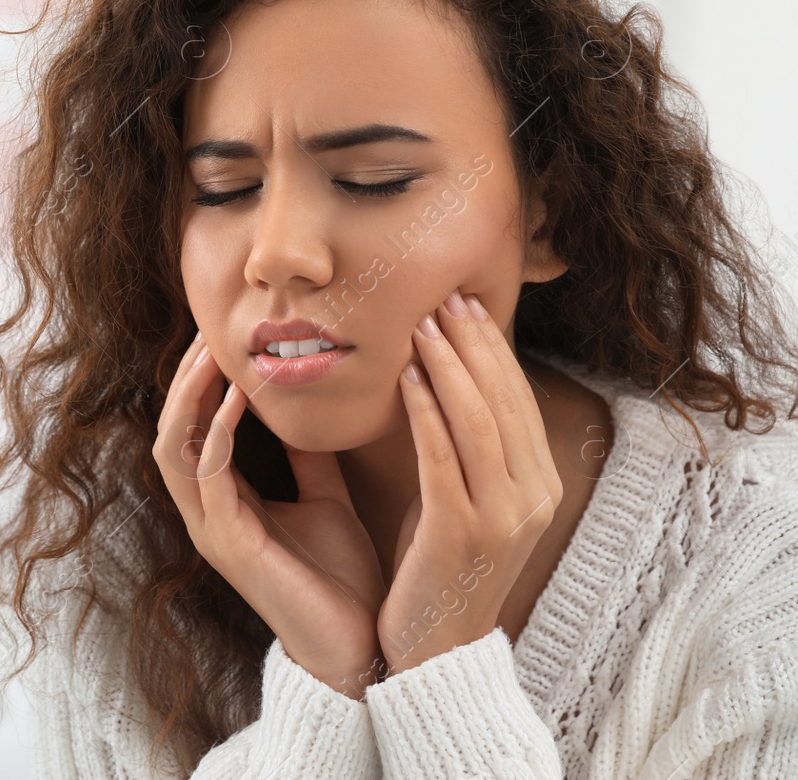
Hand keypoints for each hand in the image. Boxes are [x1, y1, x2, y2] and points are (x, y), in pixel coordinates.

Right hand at [153, 332, 386, 697]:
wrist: (361, 647)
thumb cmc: (341, 578)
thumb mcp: (326, 498)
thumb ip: (309, 456)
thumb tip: (310, 404)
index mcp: (225, 502)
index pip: (192, 429)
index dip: (199, 382)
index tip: (223, 336)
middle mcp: (207, 514)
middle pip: (170, 431)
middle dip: (184, 379)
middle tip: (208, 332)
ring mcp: (212, 531)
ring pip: (174, 450)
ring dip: (190, 398)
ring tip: (213, 355)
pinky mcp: (229, 546)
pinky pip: (208, 478)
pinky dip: (216, 433)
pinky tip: (238, 401)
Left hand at [376, 290, 562, 674]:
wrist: (435, 649)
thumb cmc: (440, 564)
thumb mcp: (465, 498)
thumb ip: (466, 447)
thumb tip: (445, 376)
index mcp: (540, 485)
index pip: (517, 400)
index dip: (492, 348)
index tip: (463, 304)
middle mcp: (532, 497)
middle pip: (504, 401)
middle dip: (473, 344)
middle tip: (443, 297)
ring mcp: (502, 517)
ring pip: (479, 422)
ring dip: (449, 366)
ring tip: (421, 324)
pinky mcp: (461, 532)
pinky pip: (444, 458)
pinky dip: (427, 412)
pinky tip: (406, 377)